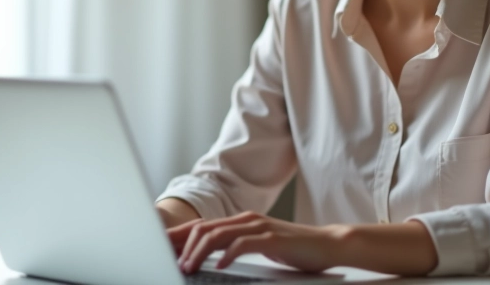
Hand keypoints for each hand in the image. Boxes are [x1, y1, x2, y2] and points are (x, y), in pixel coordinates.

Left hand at [169, 211, 349, 274]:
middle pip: (204, 228)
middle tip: (170, 263)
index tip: (162, 249)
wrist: (327, 244)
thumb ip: (236, 246)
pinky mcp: (272, 238)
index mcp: (241, 221)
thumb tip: (210, 258)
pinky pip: (243, 244)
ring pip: (219, 235)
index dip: (179, 237)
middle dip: (182, 246)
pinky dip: (227, 255)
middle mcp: (247, 220)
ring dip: (199, 252)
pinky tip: (219, 267)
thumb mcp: (260, 245)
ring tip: (189, 267)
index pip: (203, 226)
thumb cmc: (294, 248)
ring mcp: (259, 227)